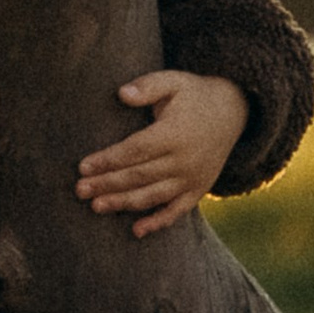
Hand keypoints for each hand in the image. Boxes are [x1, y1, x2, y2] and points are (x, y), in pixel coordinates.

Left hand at [76, 70, 249, 238]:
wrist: (234, 112)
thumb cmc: (194, 94)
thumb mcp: (174, 81)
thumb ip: (148, 86)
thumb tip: (121, 93)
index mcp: (175, 134)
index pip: (135, 150)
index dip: (108, 160)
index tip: (83, 167)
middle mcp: (184, 160)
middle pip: (139, 176)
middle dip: (107, 184)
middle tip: (79, 190)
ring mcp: (193, 178)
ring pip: (153, 196)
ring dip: (123, 203)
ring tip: (96, 207)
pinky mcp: (199, 189)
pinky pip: (177, 211)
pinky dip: (158, 222)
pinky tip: (136, 231)